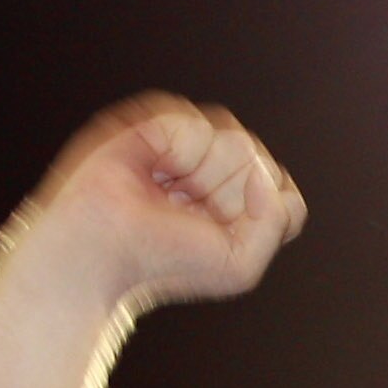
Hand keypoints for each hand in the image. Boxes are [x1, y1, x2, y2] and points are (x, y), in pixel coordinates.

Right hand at [20, 94, 305, 312]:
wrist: (103, 252)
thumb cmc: (165, 264)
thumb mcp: (242, 263)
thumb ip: (280, 218)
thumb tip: (263, 169)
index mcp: (237, 204)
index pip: (284, 192)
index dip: (261, 213)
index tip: (221, 232)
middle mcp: (216, 171)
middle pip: (262, 164)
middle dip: (228, 197)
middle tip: (184, 214)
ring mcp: (188, 146)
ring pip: (236, 140)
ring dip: (204, 175)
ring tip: (168, 193)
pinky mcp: (157, 124)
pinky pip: (196, 124)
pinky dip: (180, 153)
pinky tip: (156, 170)